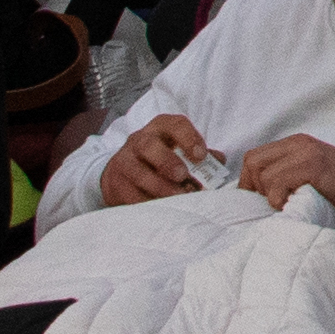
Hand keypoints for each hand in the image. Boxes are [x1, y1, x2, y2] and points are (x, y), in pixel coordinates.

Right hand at [99, 112, 215, 209]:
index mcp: (161, 128)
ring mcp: (124, 161)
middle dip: (167, 161)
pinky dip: (147, 201)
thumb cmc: (162, 159)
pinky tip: (162, 208)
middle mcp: (140, 140)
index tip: (201, 156)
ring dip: (160, 187)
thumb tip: (219, 161)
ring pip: (138, 172)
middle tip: (183, 176)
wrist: (124, 172)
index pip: (175, 125)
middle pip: (148, 145)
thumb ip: (201, 155)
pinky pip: (130, 194)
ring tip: (178, 197)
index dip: (189, 138)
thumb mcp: (180, 150)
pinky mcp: (115, 182)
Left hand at [231, 133, 334, 217]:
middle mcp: (298, 143)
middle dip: (256, 187)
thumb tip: (254, 193)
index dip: (249, 181)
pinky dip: (279, 200)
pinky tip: (293, 204)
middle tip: (274, 201)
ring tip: (287, 203)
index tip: (259, 198)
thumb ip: (285, 172)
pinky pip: (278, 183)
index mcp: (294, 143)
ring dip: (270, 196)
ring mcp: (306, 153)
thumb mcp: (308, 171)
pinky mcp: (313, 166)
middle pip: (253, 162)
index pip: (253, 157)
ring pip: (264, 175)